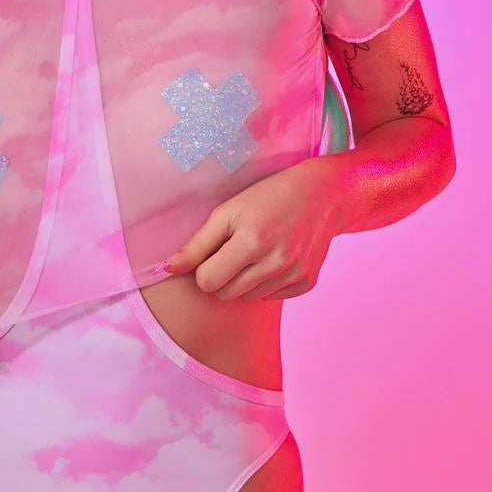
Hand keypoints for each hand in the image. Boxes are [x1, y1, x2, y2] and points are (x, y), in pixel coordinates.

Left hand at [162, 161, 342, 301]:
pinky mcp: (307, 282)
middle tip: (235, 249)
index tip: (214, 251)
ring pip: (247, 298)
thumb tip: (167, 268)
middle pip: (225, 294)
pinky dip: (267, 283)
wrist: (323, 194)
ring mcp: (294, 275)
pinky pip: (271, 297)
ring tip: (256, 250)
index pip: (207, 282)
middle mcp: (275, 263)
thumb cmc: (268, 196)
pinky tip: (275, 257)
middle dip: (223, 275)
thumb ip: (197, 244)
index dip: (204, 268)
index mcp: (251, 241)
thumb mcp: (228, 211)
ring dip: (244, 279)